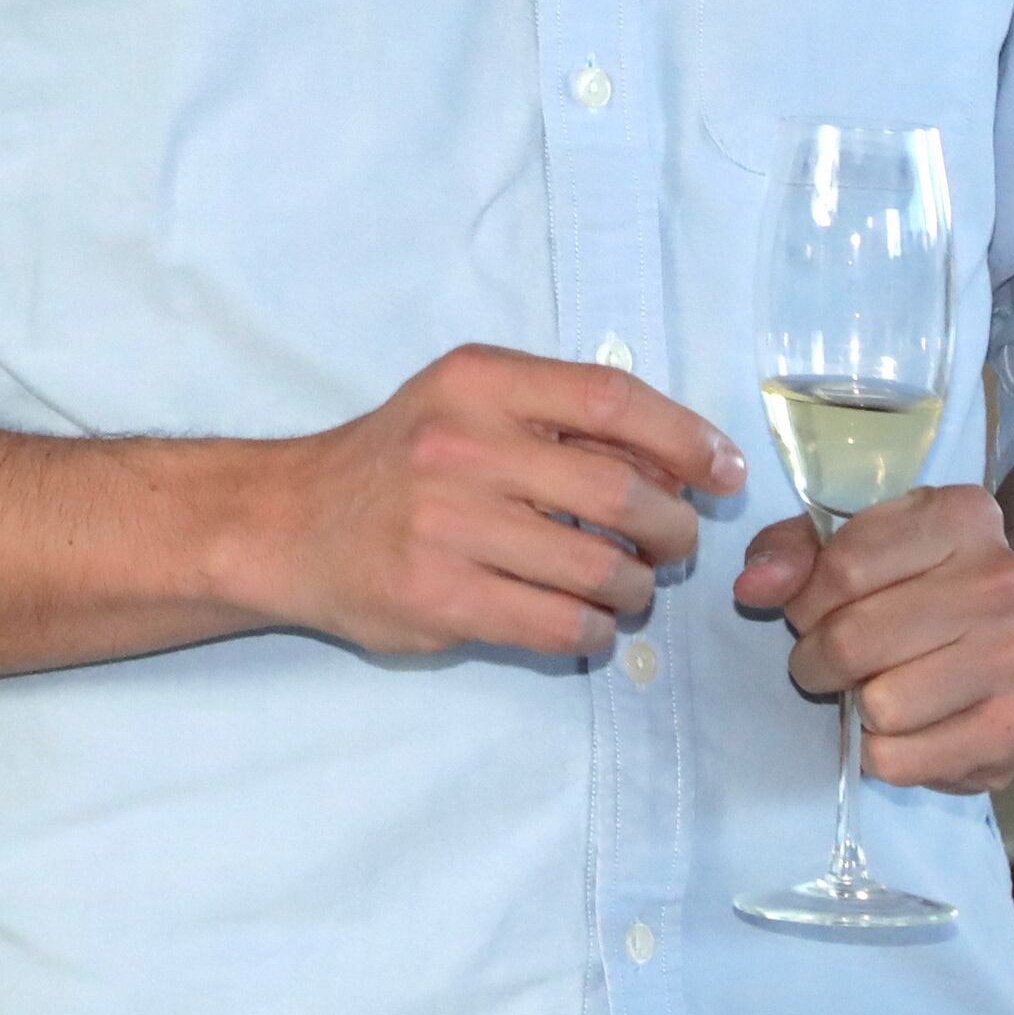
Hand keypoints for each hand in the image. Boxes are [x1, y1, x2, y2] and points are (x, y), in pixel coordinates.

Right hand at [237, 346, 742, 659]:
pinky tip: (586, 623)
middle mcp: (464, 446)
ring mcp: (449, 526)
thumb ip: (555, 418)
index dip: (687, 437)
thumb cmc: (397, 462)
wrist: (290, 523)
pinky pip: (560, 624)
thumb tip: (676, 460)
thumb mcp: (466, 404)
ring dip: (638, 589)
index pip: (612, 398)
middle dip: (674, 528)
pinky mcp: (442, 599)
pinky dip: (594, 631)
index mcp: (480, 382)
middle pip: (622, 491)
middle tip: (675, 544)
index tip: (723, 472)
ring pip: (600, 569)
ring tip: (630, 589)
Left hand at [733, 484, 1013, 793]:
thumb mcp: (858, 541)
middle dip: (819, 657)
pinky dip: (882, 753)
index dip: (805, 600)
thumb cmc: (923, 581)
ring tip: (872, 687)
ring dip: (855, 706)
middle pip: (854, 640)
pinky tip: (905, 724)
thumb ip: (793, 552)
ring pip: (879, 707)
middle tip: (830, 659)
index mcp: (961, 516)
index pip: (842, 568)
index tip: (812, 610)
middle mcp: (1003, 583)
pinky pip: (902, 761)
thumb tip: (752, 587)